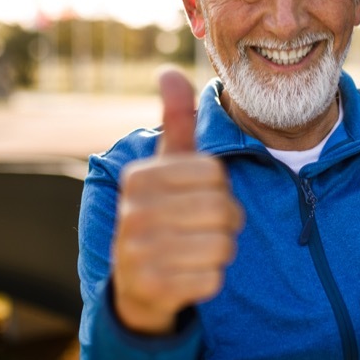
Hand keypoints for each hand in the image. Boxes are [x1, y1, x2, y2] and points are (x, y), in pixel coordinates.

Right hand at [111, 68, 244, 334]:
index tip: (198, 197)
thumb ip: (176, 121)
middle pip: (222, 209)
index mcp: (140, 178)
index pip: (214, 173)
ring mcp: (138, 253)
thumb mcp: (167, 167)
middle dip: (226, 221)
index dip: (220, 187)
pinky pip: (213, 279)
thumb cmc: (163, 213)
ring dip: (220, 250)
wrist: (136, 284)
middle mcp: (133, 213)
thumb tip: (169, 71)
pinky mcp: (152, 289)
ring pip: (222, 245)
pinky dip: (210, 279)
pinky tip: (188, 275)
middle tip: (204, 228)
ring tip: (196, 249)